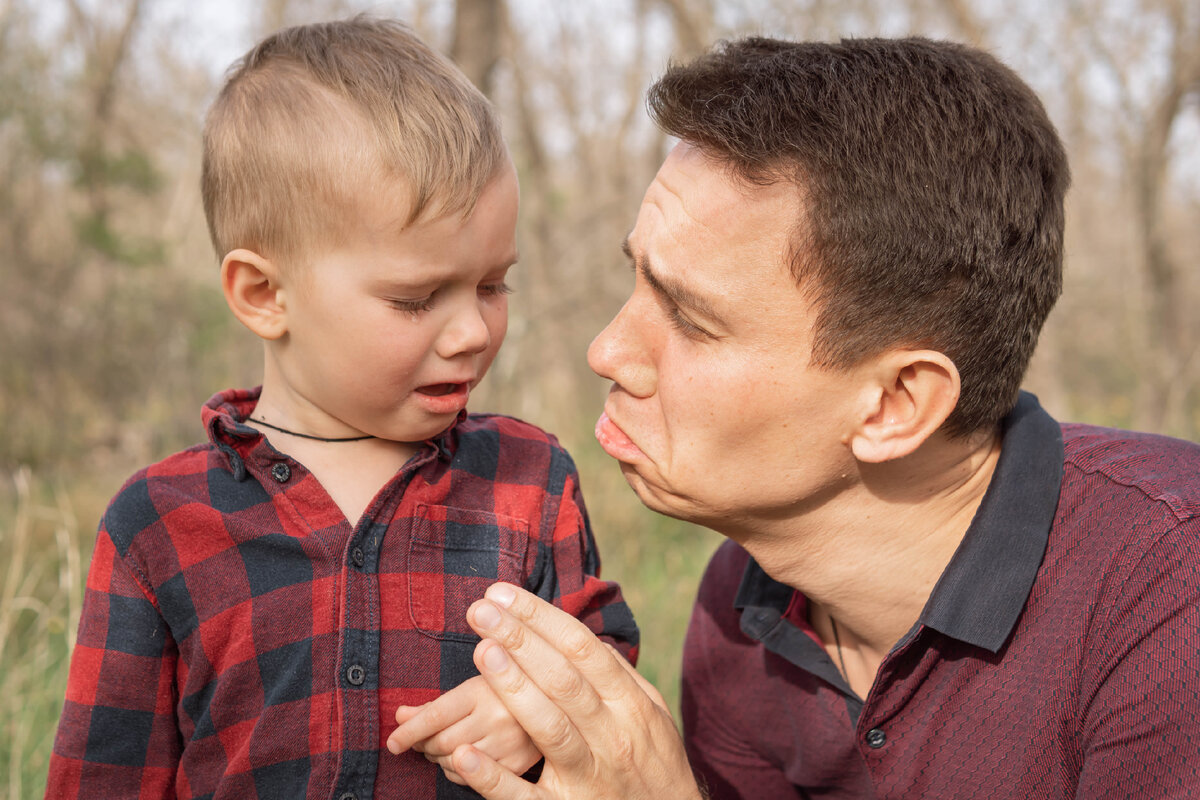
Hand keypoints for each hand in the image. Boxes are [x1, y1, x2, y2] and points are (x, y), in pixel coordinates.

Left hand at [387, 675, 541, 784]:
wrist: (558, 701)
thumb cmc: (507, 690)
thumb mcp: (473, 686)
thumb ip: (435, 703)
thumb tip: (400, 716)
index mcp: (484, 691)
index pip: (435, 715)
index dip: (409, 731)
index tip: (393, 742)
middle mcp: (497, 717)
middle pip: (441, 742)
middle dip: (423, 744)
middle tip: (420, 739)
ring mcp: (509, 743)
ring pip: (454, 763)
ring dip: (439, 758)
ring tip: (443, 745)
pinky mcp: (518, 764)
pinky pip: (473, 779)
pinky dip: (458, 771)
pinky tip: (463, 757)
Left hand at [447, 583, 703, 799]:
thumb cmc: (655, 766)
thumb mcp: (653, 715)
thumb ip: (619, 677)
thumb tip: (582, 639)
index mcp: (631, 705)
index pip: (582, 649)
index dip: (541, 618)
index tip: (503, 595)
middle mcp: (611, 736)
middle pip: (563, 678)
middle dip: (520, 639)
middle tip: (481, 609)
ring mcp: (588, 776)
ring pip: (549, 727)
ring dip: (514, 687)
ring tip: (483, 651)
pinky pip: (524, 797)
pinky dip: (494, 778)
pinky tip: (466, 755)